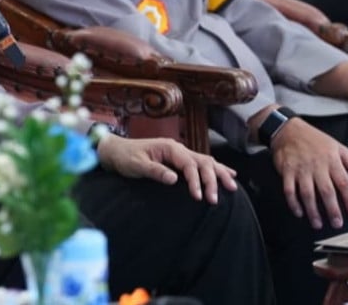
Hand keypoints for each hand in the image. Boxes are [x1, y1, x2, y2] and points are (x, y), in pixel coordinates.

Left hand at [96, 135, 238, 203]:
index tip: (199, 197)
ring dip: (219, 174)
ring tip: (232, 187)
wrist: (115, 150)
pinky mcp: (179, 159)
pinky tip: (229, 174)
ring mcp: (179, 153)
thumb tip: (174, 179)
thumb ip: (155, 171)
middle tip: (215, 200)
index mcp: (169, 148)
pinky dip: (216, 169)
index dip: (196, 181)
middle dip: (212, 180)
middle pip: (202, 162)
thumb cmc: (124, 158)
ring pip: (206, 161)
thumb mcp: (136, 165)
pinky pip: (201, 163)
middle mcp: (178, 148)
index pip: (190, 164)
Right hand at [270, 118, 347, 228]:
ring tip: (318, 224)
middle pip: (326, 191)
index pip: (344, 182)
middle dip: (332, 209)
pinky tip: (299, 213)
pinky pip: (289, 190)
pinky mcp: (286, 171)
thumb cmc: (317, 140)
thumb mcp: (340, 148)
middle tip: (337, 224)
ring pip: (307, 193)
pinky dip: (293, 203)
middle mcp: (317, 165)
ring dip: (312, 210)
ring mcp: (301, 169)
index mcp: (332, 160)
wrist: (289, 130)